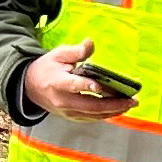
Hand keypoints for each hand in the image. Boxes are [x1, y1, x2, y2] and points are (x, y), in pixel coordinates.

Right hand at [16, 50, 133, 124]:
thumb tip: (90, 43)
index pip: (74, 85)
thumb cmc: (47, 68)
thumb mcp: (58, 54)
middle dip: (113, 104)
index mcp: (58, 82)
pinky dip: (106, 114)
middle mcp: (63, 100)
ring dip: (114, 111)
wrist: (30, 87)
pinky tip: (118, 109)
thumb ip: (76, 51)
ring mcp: (67, 111)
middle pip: (90, 105)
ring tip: (130, 104)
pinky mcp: (71, 117)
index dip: (87, 85)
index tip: (100, 85)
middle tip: (132, 100)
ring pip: (93, 115)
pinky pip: (91, 118)